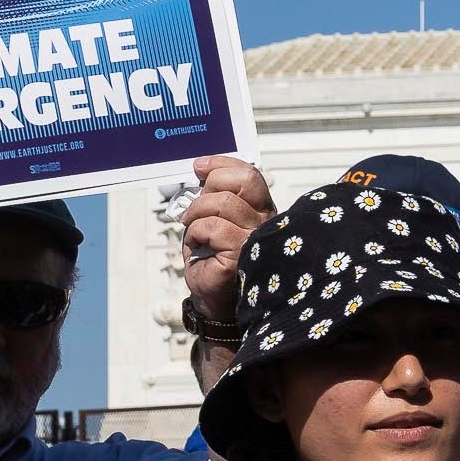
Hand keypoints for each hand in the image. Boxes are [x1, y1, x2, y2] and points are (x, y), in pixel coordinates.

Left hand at [180, 157, 275, 325]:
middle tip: (195, 209)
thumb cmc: (211, 257)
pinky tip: (198, 247)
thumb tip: (201, 169)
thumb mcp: (211, 217)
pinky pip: (211, 227)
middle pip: (241, 181)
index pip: (249, 174)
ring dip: (196, 215)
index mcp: (260, 209)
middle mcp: (266, 221)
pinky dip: (195, 234)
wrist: (211, 296)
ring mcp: (256, 237)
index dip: (222, 165)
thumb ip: (213, 194)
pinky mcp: (242, 254)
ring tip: (193, 232)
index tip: (199, 167)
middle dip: (209, 188)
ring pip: (221, 203)